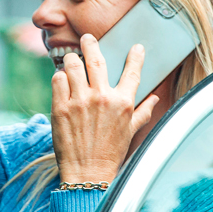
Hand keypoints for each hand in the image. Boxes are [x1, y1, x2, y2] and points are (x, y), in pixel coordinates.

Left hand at [51, 34, 159, 183]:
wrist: (88, 172)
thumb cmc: (110, 152)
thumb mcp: (131, 131)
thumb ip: (143, 112)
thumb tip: (155, 98)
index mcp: (123, 103)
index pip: (133, 72)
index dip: (136, 56)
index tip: (136, 47)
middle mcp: (102, 98)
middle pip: (95, 59)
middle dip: (91, 44)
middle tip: (87, 38)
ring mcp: (79, 101)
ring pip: (72, 64)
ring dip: (71, 59)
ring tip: (71, 60)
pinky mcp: (60, 107)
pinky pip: (57, 79)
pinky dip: (59, 76)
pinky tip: (61, 79)